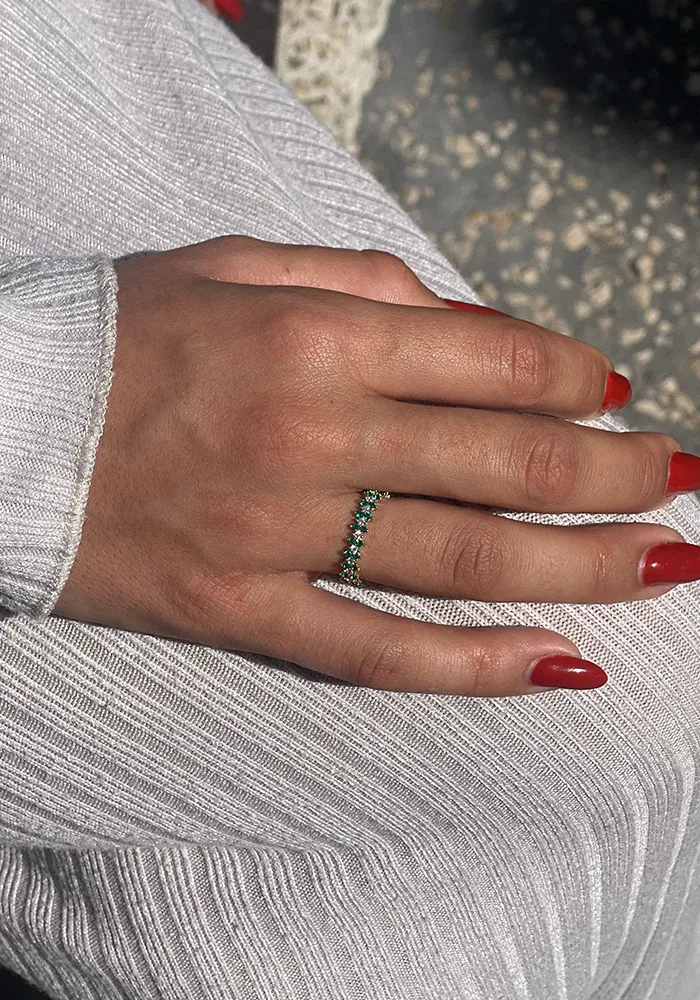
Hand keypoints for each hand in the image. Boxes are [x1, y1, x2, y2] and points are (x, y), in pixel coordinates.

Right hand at [53, 236, 699, 695]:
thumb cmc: (120, 333)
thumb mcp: (234, 264)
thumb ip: (360, 281)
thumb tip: (472, 325)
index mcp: (314, 334)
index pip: (493, 360)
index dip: (576, 377)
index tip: (616, 392)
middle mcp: (312, 434)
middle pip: (507, 464)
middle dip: (616, 472)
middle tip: (681, 480)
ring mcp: (278, 535)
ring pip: (466, 563)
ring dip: (586, 565)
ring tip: (666, 565)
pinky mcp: (240, 612)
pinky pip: (375, 653)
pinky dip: (474, 667)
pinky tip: (559, 665)